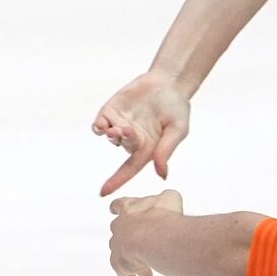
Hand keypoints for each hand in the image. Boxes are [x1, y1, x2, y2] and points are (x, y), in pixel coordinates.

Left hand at [93, 72, 191, 196]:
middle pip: (123, 146)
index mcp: (148, 148)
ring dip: (111, 134)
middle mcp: (132, 139)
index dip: (117, 180)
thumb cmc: (176, 107)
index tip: (103, 193)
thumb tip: (161, 175)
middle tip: (129, 129)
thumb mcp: (177, 129)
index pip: (130, 168)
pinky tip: (102, 125)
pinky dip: (99, 127)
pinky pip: (100, 124)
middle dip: (124, 140)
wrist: (169, 82)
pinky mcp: (112, 111)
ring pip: (110, 136)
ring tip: (118, 127)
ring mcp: (120, 124)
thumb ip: (166, 150)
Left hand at [109, 189, 183, 275]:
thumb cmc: (165, 214)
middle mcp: (119, 227)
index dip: (118, 207)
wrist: (154, 237)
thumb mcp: (171, 198)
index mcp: (129, 208)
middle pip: (121, 234)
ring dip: (137, 265)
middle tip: (145, 250)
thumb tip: (168, 201)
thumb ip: (166, 199)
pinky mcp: (120, 266)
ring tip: (148, 275)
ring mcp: (118, 247)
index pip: (120, 205)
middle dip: (133, 242)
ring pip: (124, 258)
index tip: (113, 209)